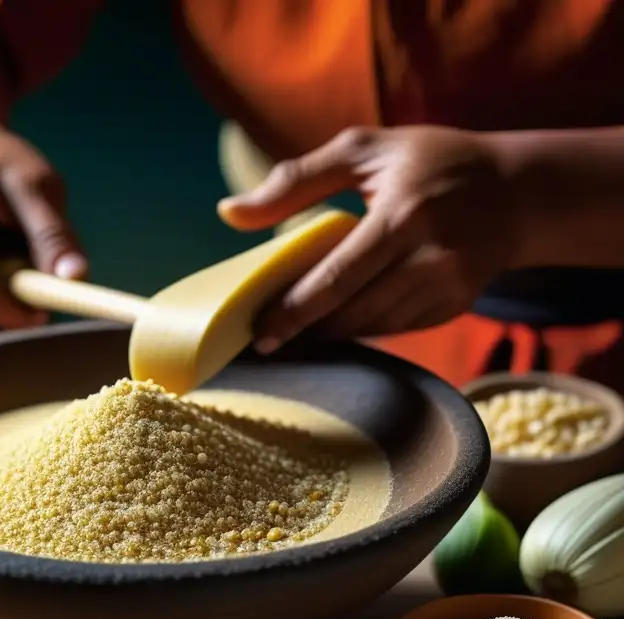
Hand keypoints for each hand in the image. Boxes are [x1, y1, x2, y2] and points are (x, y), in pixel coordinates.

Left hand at [217, 126, 522, 352]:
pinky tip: (339, 320)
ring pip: (372, 327)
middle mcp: (431, 256)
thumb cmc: (430, 162)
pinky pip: (395, 328)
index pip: (337, 277)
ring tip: (296, 329)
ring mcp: (449, 286)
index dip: (294, 310)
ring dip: (331, 332)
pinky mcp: (456, 306)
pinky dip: (363, 327)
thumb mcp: (364, 151)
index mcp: (404, 214)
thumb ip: (295, 180)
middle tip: (265, 340)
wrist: (517, 192)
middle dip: (305, 329)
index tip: (259, 333)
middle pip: (352, 312)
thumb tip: (228, 213)